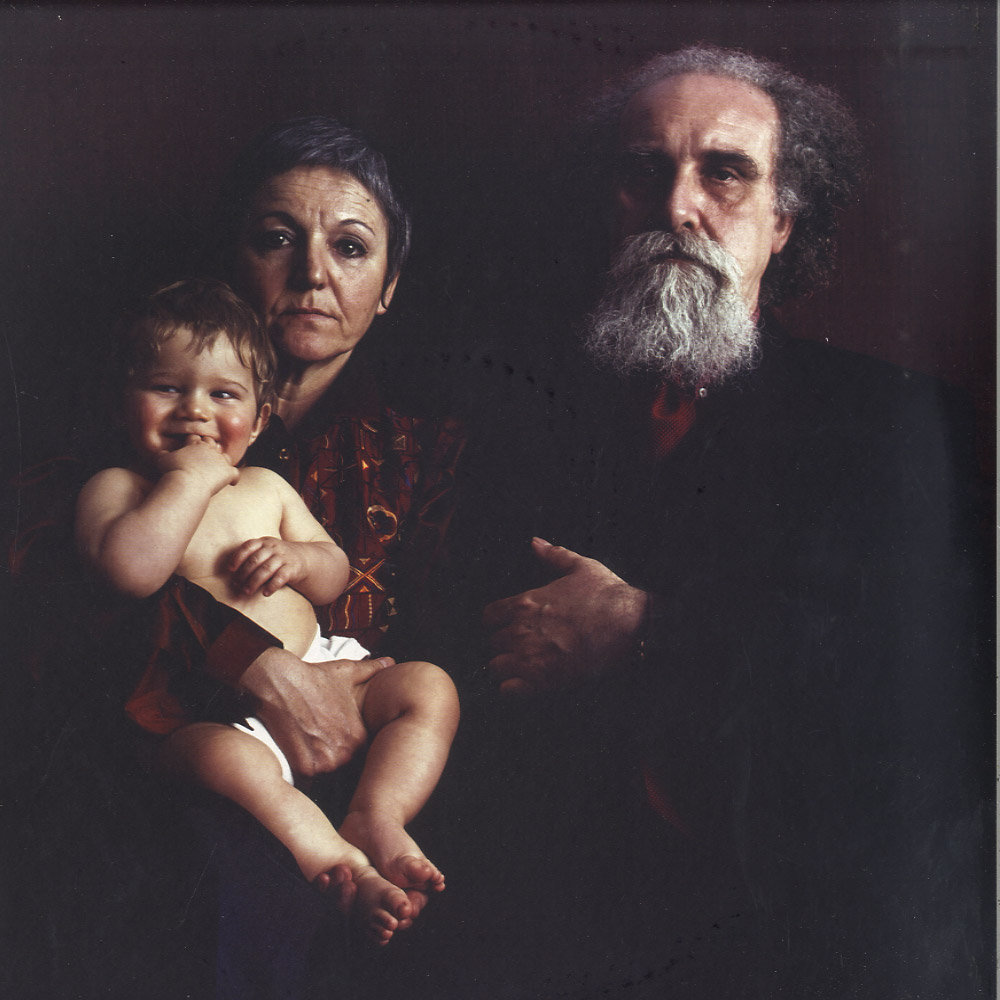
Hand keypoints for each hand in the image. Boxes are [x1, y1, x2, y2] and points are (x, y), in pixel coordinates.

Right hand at [157, 435, 237, 494]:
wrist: (187, 482)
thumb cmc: (173, 471)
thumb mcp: (163, 460)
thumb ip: (163, 454)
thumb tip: (162, 452)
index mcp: (194, 444)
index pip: (195, 439)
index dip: (193, 443)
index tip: (191, 447)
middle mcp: (210, 449)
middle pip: (212, 444)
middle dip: (209, 447)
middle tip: (206, 455)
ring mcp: (220, 460)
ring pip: (225, 456)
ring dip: (223, 461)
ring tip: (219, 467)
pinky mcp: (228, 472)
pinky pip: (235, 474)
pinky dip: (234, 478)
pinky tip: (232, 482)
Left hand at [229, 536, 309, 596]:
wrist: (303, 558)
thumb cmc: (277, 557)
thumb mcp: (266, 551)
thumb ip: (252, 557)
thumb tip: (234, 575)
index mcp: (264, 542)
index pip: (248, 546)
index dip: (238, 557)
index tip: (230, 569)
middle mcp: (274, 548)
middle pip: (255, 560)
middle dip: (244, 574)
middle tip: (237, 586)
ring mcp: (283, 557)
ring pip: (266, 569)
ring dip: (254, 582)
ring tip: (247, 592)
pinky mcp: (292, 568)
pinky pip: (280, 577)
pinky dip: (272, 586)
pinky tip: (265, 593)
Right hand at [240, 647, 392, 776]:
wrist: (281, 682)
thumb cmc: (315, 677)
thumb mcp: (348, 672)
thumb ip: (372, 670)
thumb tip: (391, 661)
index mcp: (360, 736)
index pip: (361, 757)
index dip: (348, 753)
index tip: (336, 746)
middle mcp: (347, 752)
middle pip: (343, 770)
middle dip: (334, 763)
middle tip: (321, 751)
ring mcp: (326, 763)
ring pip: (326, 779)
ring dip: (319, 772)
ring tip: (310, 756)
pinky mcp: (305, 770)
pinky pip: (308, 784)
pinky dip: (303, 777)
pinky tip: (299, 761)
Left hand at [483, 537, 648, 695]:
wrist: (630, 625)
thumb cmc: (607, 595)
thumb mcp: (581, 566)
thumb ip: (554, 555)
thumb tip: (535, 542)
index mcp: (525, 603)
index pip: (488, 617)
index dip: (497, 623)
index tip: (509, 627)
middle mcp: (521, 630)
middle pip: (492, 643)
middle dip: (505, 646)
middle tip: (524, 649)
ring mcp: (530, 657)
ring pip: (495, 667)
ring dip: (507, 668)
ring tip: (524, 669)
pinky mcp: (544, 681)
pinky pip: (508, 690)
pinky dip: (514, 689)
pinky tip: (528, 684)